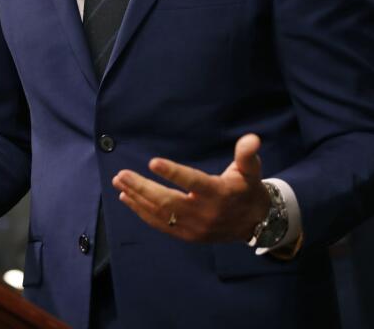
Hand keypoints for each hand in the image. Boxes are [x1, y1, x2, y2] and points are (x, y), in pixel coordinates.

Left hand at [112, 133, 269, 242]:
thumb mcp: (251, 170)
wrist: (254, 224)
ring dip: (137, 198)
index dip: (173, 173)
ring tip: (120, 183)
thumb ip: (247, 154)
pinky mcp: (187, 235)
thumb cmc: (248, 189)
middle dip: (142, 188)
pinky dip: (142, 213)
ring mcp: (194, 227)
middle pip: (168, 201)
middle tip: (122, 175)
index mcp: (219, 194)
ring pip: (160, 214)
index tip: (153, 162)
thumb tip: (251, 138)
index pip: (193, 182)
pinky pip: (160, 225)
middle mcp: (204, 213)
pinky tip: (127, 199)